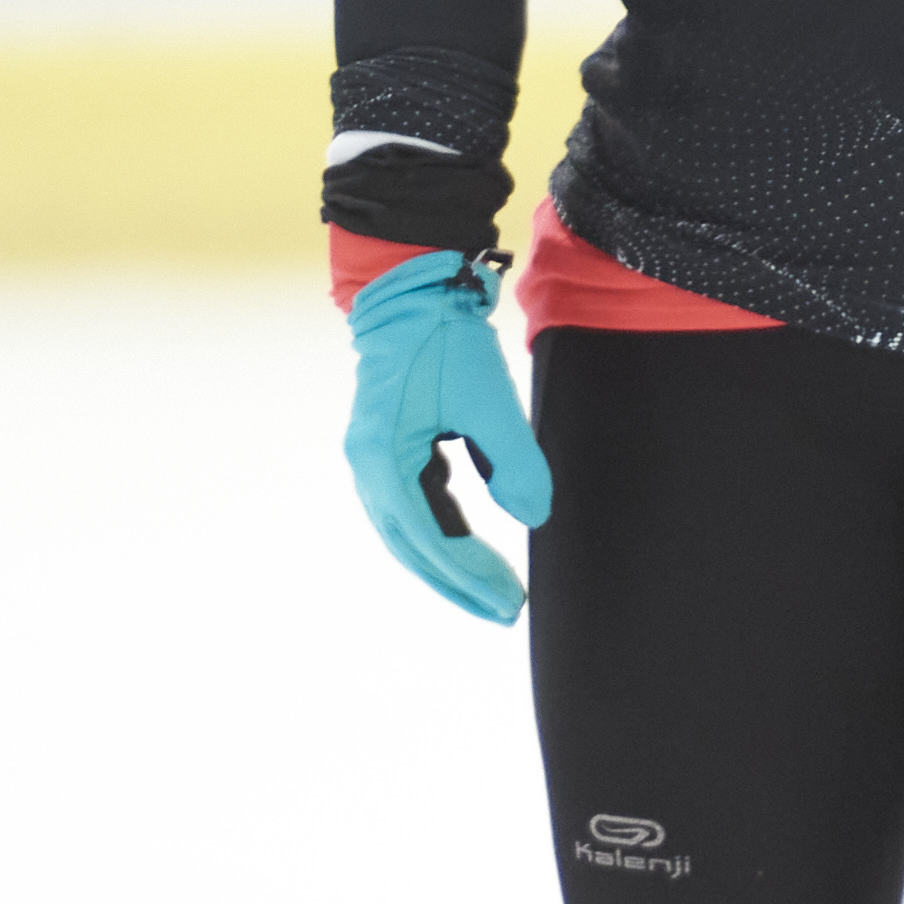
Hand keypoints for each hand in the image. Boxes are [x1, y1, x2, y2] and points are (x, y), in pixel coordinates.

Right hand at [343, 247, 552, 622]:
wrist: (413, 290)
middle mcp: (367, 466)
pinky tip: (471, 552)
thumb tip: (536, 517)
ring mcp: (373, 460)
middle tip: (505, 613)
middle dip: (459, 584)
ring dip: (448, 567)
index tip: (510, 598)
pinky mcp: (388, 450)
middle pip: (412, 546)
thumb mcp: (489, 398)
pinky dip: (442, 535)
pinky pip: (413, 508)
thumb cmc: (447, 340)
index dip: (469, 572)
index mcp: (381, 457)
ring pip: (409, 533)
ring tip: (492, 595)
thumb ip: (513, 459)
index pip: (427, 534)